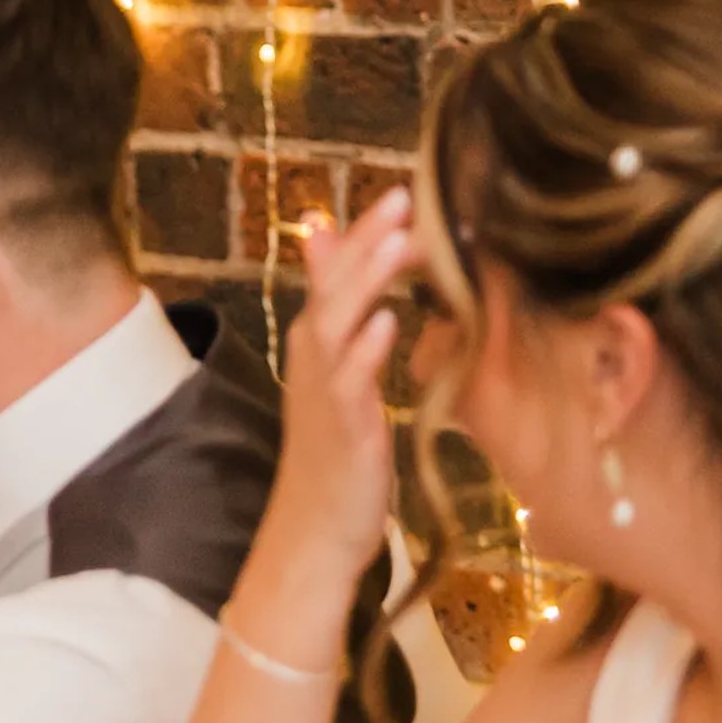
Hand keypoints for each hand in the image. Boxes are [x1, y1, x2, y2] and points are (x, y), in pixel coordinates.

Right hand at [268, 188, 411, 591]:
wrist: (314, 530)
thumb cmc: (337, 453)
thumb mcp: (340, 374)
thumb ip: (341, 308)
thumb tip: (328, 242)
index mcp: (318, 339)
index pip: (340, 270)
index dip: (368, 232)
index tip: (408, 192)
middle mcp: (313, 354)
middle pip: (336, 283)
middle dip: (369, 239)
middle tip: (406, 195)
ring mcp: (323, 389)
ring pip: (340, 321)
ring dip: (369, 280)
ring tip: (402, 242)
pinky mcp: (340, 426)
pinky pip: (350, 380)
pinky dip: (366, 348)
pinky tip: (388, 322)